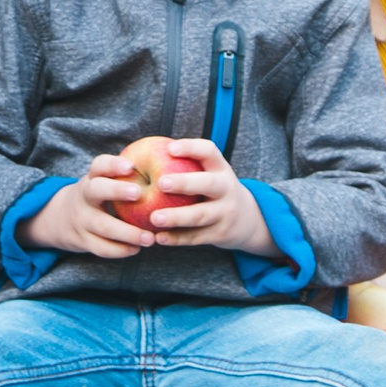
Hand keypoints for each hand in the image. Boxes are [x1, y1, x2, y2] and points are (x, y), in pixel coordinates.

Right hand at [18, 166, 160, 258]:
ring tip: (150, 238)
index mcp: (93, 178)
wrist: (62, 218)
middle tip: (139, 193)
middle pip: (95, 190)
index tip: (131, 166)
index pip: (99, 165)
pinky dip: (120, 250)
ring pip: (102, 225)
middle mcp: (84, 196)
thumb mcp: (104, 182)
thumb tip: (168, 161)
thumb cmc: (99, 196)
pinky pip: (101, 248)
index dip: (114, 164)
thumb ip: (129, 176)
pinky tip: (136, 249)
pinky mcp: (83, 240)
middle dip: (116, 191)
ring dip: (127, 233)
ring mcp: (82, 219)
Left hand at [133, 138, 278, 255]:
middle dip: (185, 183)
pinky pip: (196, 237)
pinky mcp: (220, 234)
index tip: (169, 148)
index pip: (209, 151)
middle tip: (161, 183)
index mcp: (220, 168)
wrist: (247, 220)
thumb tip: (137, 157)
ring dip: (177, 217)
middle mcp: (226, 188)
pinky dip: (177, 238)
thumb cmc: (213, 191)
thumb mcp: (209, 174)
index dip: (190, 148)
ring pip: (201, 215)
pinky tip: (158, 238)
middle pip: (208, 184)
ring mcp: (225, 213)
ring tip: (154, 218)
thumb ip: (184, 166)